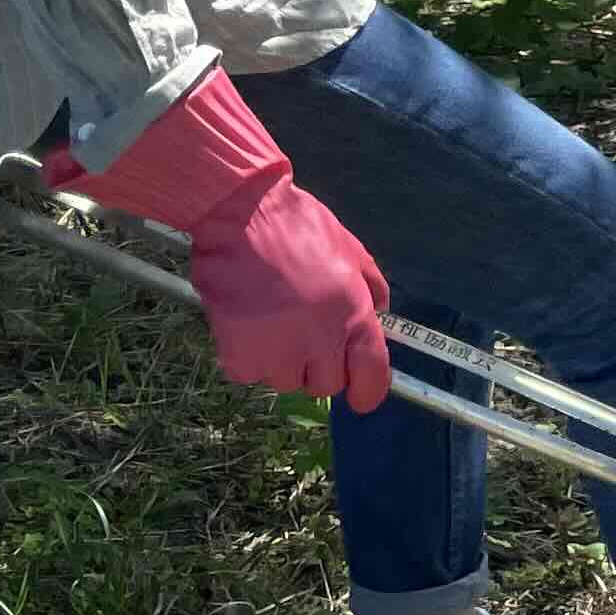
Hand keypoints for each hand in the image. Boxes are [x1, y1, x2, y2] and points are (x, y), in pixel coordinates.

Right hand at [187, 182, 397, 404]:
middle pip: (325, 385)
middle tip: (306, 337)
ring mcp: (276, 352)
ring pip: (285, 381)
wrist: (242, 217)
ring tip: (272, 324)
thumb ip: (372, 291)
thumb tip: (378, 318)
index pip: (371, 377)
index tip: (362, 397)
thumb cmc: (301, 227)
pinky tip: (247, 327)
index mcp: (353, 317)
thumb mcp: (354, 253)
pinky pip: (249, 374)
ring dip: (282, 362)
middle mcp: (319, 342)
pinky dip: (248, 358)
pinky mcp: (237, 355)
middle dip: (319, 367)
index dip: (368, 392)